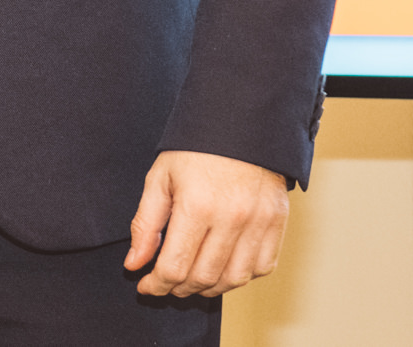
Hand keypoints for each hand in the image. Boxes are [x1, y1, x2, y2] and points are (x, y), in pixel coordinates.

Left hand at [124, 150, 288, 296]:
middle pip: (203, 278)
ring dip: (209, 288)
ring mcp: (259, 223)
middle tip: (167, 283)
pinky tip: (223, 267)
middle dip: (179, 288)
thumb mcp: (160, 178)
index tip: (146, 285)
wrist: (240, 123)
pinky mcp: (277, 223)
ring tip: (192, 279)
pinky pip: (261, 268)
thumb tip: (134, 264)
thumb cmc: (195, 149)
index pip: (175, 267)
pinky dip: (240, 276)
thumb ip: (145, 224)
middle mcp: (231, 219)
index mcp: (197, 206)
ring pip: (233, 279)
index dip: (156, 284)